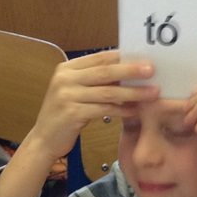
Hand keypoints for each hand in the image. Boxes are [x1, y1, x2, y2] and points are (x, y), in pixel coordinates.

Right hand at [26, 50, 158, 161]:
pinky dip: (122, 109)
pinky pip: (104, 109)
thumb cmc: (65, 114)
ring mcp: (67, 95)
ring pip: (107, 92)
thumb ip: (96, 80)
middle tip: (152, 70)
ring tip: (152, 93)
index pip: (99, 58)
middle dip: (131, 70)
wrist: (44, 139)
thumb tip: (129, 70)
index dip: (123, 57)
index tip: (144, 58)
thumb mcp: (76, 91)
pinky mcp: (72, 113)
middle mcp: (65, 78)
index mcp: (67, 68)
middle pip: (105, 72)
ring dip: (132, 92)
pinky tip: (135, 110)